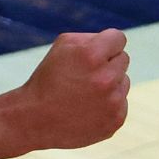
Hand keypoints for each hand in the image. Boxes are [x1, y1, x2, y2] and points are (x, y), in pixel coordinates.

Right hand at [12, 29, 129, 151]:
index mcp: (92, 55)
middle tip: (84, 75)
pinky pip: (121, 103)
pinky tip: (88, 109)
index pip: (118, 38)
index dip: (106, 44)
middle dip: (107, 63)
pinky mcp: (115, 120)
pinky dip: (109, 104)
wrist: (35, 119)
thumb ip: (93, 38)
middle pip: (123, 59)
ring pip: (124, 82)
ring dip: (110, 84)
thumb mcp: (63, 47)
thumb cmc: (49, 77)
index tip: (95, 53)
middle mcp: (106, 78)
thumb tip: (116, 43)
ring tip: (84, 93)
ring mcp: (113, 102)